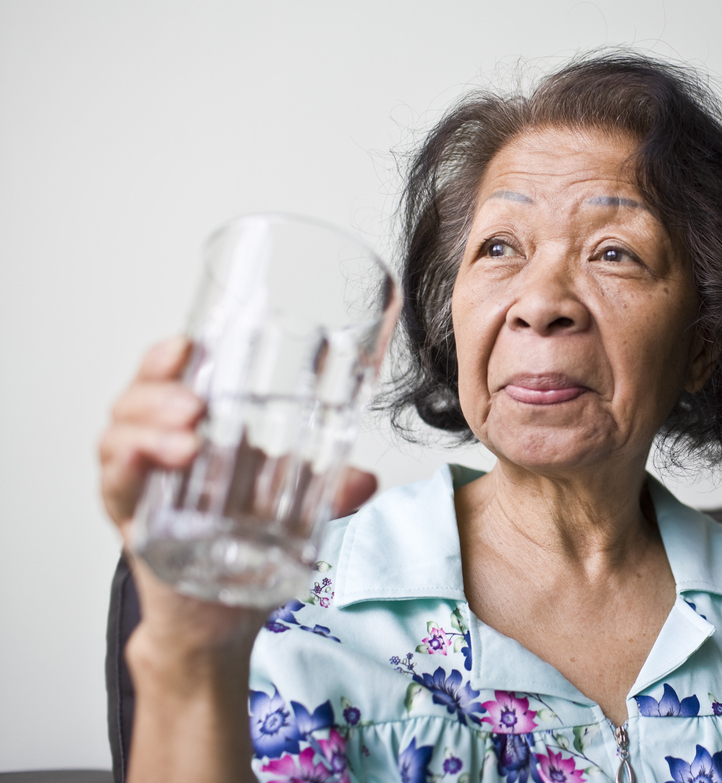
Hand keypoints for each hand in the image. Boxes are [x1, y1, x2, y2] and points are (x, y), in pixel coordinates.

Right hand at [99, 336, 379, 651]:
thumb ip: (331, 492)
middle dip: (158, 392)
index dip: (169, 357)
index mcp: (196, 432)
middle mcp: (160, 451)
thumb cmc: (247, 548)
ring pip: (119, 438)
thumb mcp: (296, 511)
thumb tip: (366, 479)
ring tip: (184, 440)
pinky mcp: (134, 525)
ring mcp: (144, 486)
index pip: (172, 379)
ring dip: (146, 431)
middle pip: (137, 400)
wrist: (220, 617)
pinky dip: (126, 471)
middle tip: (195, 405)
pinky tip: (142, 463)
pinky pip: (116, 489)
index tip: (190, 345)